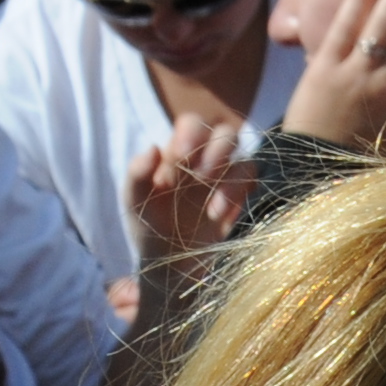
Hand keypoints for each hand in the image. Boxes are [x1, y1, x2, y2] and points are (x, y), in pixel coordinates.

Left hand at [124, 113, 252, 264]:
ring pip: (245, 157)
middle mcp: (206, 159)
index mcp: (178, 151)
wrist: (170, 262)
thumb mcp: (134, 201)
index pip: (193, 123)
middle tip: (200, 177)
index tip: (180, 155)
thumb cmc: (149, 226)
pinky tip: (217, 215)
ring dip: (229, 176)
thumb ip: (137, 174)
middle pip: (226, 133)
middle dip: (216, 151)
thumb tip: (153, 147)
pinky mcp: (241, 199)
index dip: (192, 133)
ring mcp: (226, 179)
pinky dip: (236, 195)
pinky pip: (251, 184)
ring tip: (210, 207)